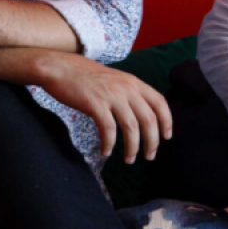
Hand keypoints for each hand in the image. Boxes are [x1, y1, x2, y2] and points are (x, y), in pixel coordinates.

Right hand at [31, 50, 172, 163]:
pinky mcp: (95, 104)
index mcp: (134, 82)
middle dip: (152, 141)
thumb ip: (129, 93)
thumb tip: (140, 115)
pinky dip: (109, 144)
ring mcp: (111, 95)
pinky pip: (108, 129)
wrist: (60, 68)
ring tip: (129, 160)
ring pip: (131, 127)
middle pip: (149, 119)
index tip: (166, 137)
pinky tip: (106, 152)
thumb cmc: (86, 77)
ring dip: (132, 148)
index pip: (159, 102)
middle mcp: (127, 87)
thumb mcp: (115, 79)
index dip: (166, 121)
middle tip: (149, 156)